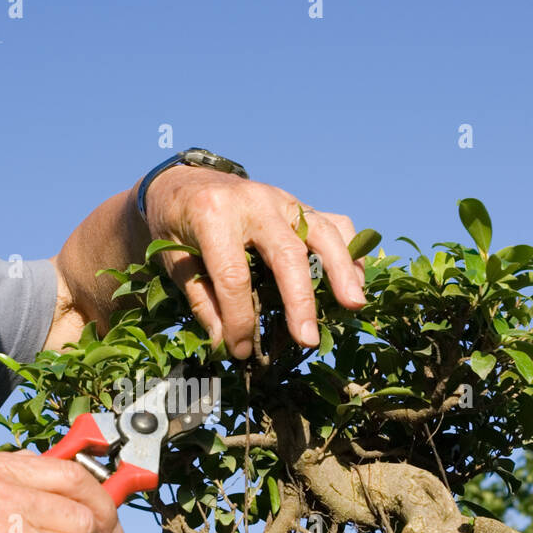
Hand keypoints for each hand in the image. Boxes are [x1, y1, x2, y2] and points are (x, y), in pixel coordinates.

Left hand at [143, 165, 366, 358]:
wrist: (179, 182)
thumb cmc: (175, 226)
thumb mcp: (175, 262)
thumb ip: (202, 301)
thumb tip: (228, 344)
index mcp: (213, 214)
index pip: (233, 275)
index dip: (240, 318)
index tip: (240, 350)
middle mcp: (253, 202)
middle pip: (287, 254)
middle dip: (300, 301)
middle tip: (308, 339)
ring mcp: (281, 199)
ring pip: (323, 232)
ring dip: (343, 271)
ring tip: (354, 305)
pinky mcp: (297, 205)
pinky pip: (333, 222)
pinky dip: (350, 249)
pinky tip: (357, 280)